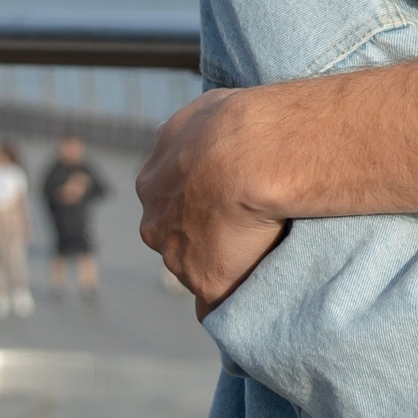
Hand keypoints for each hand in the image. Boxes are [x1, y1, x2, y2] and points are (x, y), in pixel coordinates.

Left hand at [137, 89, 291, 311]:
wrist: (247, 155)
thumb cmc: (235, 125)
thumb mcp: (204, 113)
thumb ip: (196, 130)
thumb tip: (206, 127)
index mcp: (153, 184)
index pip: (173, 205)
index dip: (201, 204)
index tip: (227, 200)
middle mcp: (156, 225)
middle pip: (178, 241)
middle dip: (204, 238)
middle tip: (245, 227)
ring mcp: (179, 258)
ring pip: (197, 270)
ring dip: (224, 265)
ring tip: (263, 250)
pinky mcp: (208, 284)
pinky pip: (217, 304)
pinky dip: (235, 299)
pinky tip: (259, 290)